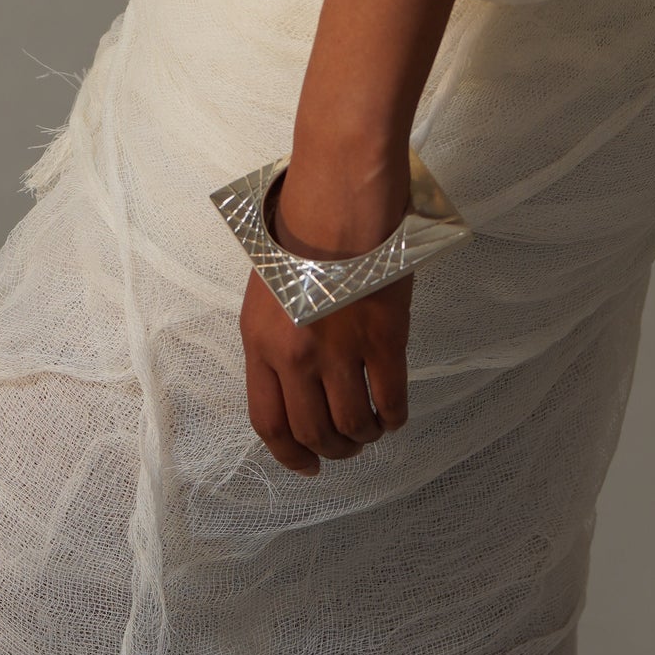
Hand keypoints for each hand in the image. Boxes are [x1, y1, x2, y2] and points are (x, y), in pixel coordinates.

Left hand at [239, 162, 412, 475]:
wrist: (340, 188)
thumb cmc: (303, 224)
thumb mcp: (270, 286)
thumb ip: (278, 335)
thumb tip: (298, 381)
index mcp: (258, 340)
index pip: (268, 422)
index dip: (290, 454)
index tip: (308, 466)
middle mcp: (294, 354)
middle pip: (313, 431)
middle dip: (333, 449)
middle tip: (349, 443)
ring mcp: (339, 349)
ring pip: (353, 425)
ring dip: (365, 435)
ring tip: (373, 428)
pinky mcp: (383, 337)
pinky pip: (391, 400)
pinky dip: (394, 416)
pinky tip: (395, 413)